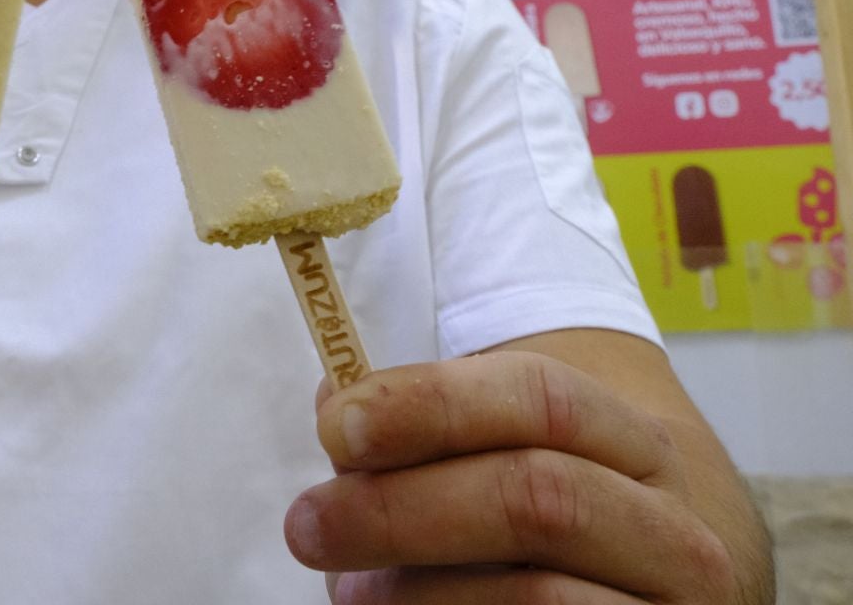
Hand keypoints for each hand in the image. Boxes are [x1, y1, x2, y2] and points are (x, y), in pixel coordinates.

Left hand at [283, 350, 740, 602]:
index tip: (336, 427)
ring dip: (421, 594)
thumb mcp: (491, 457)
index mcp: (632, 441)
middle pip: (537, 499)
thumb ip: (414, 430)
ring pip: (540, 600)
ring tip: (348, 592)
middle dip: (403, 509)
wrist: (629, 602)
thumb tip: (336, 404)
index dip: (431, 405)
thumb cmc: (528, 520)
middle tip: (306, 524)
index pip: (541, 397)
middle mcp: (674, 528)